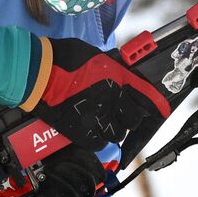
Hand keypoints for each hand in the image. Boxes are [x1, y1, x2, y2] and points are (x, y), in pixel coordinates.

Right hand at [25, 37, 171, 158]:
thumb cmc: (60, 57)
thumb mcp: (92, 54)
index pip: (146, 94)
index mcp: (116, 77)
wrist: (35, 72)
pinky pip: (99, 142)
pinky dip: (97, 138)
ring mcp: (97, 116)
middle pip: (133, 118)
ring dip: (112, 128)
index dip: (156, 103)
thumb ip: (109, 65)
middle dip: (129, 116)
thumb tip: (118, 70)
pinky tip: (90, 130)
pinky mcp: (80, 131)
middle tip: (119, 112)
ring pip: (117, 133)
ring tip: (102, 121)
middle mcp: (111, 98)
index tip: (162, 109)